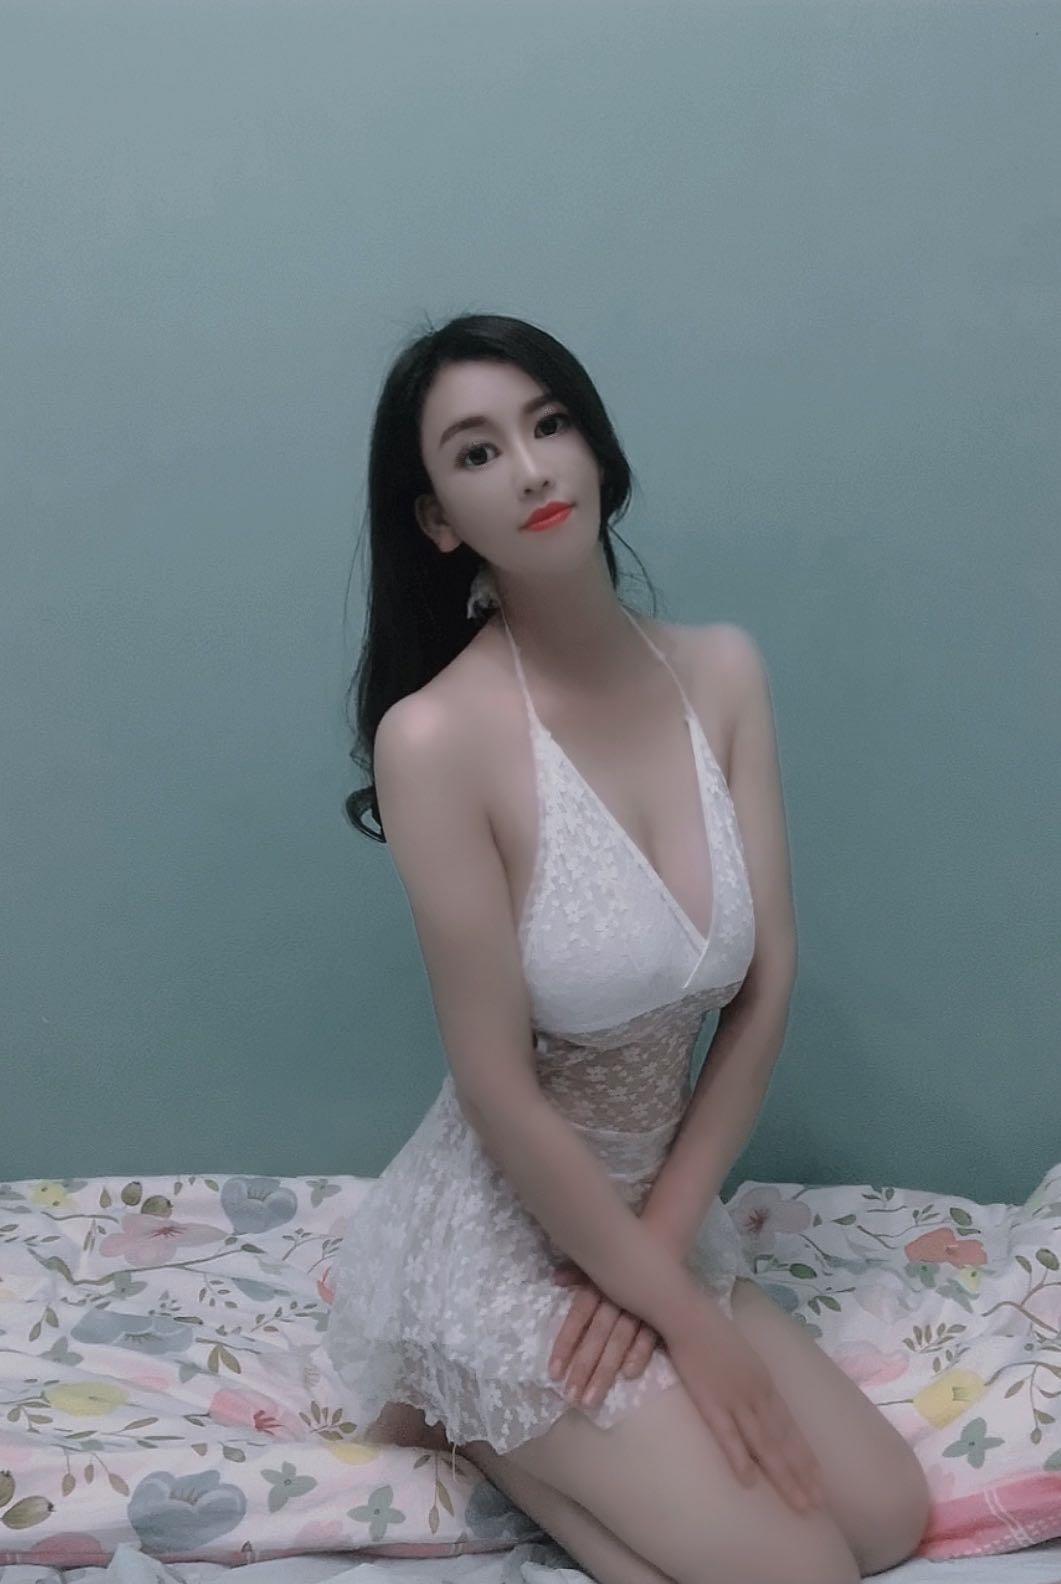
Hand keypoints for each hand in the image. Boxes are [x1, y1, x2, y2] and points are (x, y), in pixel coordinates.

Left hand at [547, 1260, 660, 1407]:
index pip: (577, 1318)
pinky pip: (649, 1336)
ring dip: (605, 1371)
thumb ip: (578, 1273)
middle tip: (571, 1398)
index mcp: (597, 1287)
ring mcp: (638, 1307)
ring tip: (592, 1399)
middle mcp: (615, 1299)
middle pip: (596, 1336)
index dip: (565, 1344)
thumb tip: (555, 1279)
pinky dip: (639, 1354)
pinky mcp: (659, 1314)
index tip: (553, 1373)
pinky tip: (629, 1374)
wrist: (665, 1237)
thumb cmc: (626, 1254)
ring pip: (618, 1342)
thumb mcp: (600, 1260)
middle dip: (583, 1368)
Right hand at [663, 1294, 824, 1515]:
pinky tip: (748, 1481)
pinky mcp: (710, 1400)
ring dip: (783, 1475)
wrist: (690, 1315)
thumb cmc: (714, 1333)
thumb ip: (755, 1382)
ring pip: (765, 1444)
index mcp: (766, 1384)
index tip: (819, 1481)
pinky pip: (726, 1435)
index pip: (791, 1427)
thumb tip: (763, 1401)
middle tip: (818, 1504)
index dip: (805, 1455)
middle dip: (801, 1474)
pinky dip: (738, 1458)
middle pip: (783, 1441)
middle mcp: (758, 1394)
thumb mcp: (746, 1357)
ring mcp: (735, 1398)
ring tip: (799, 1503)